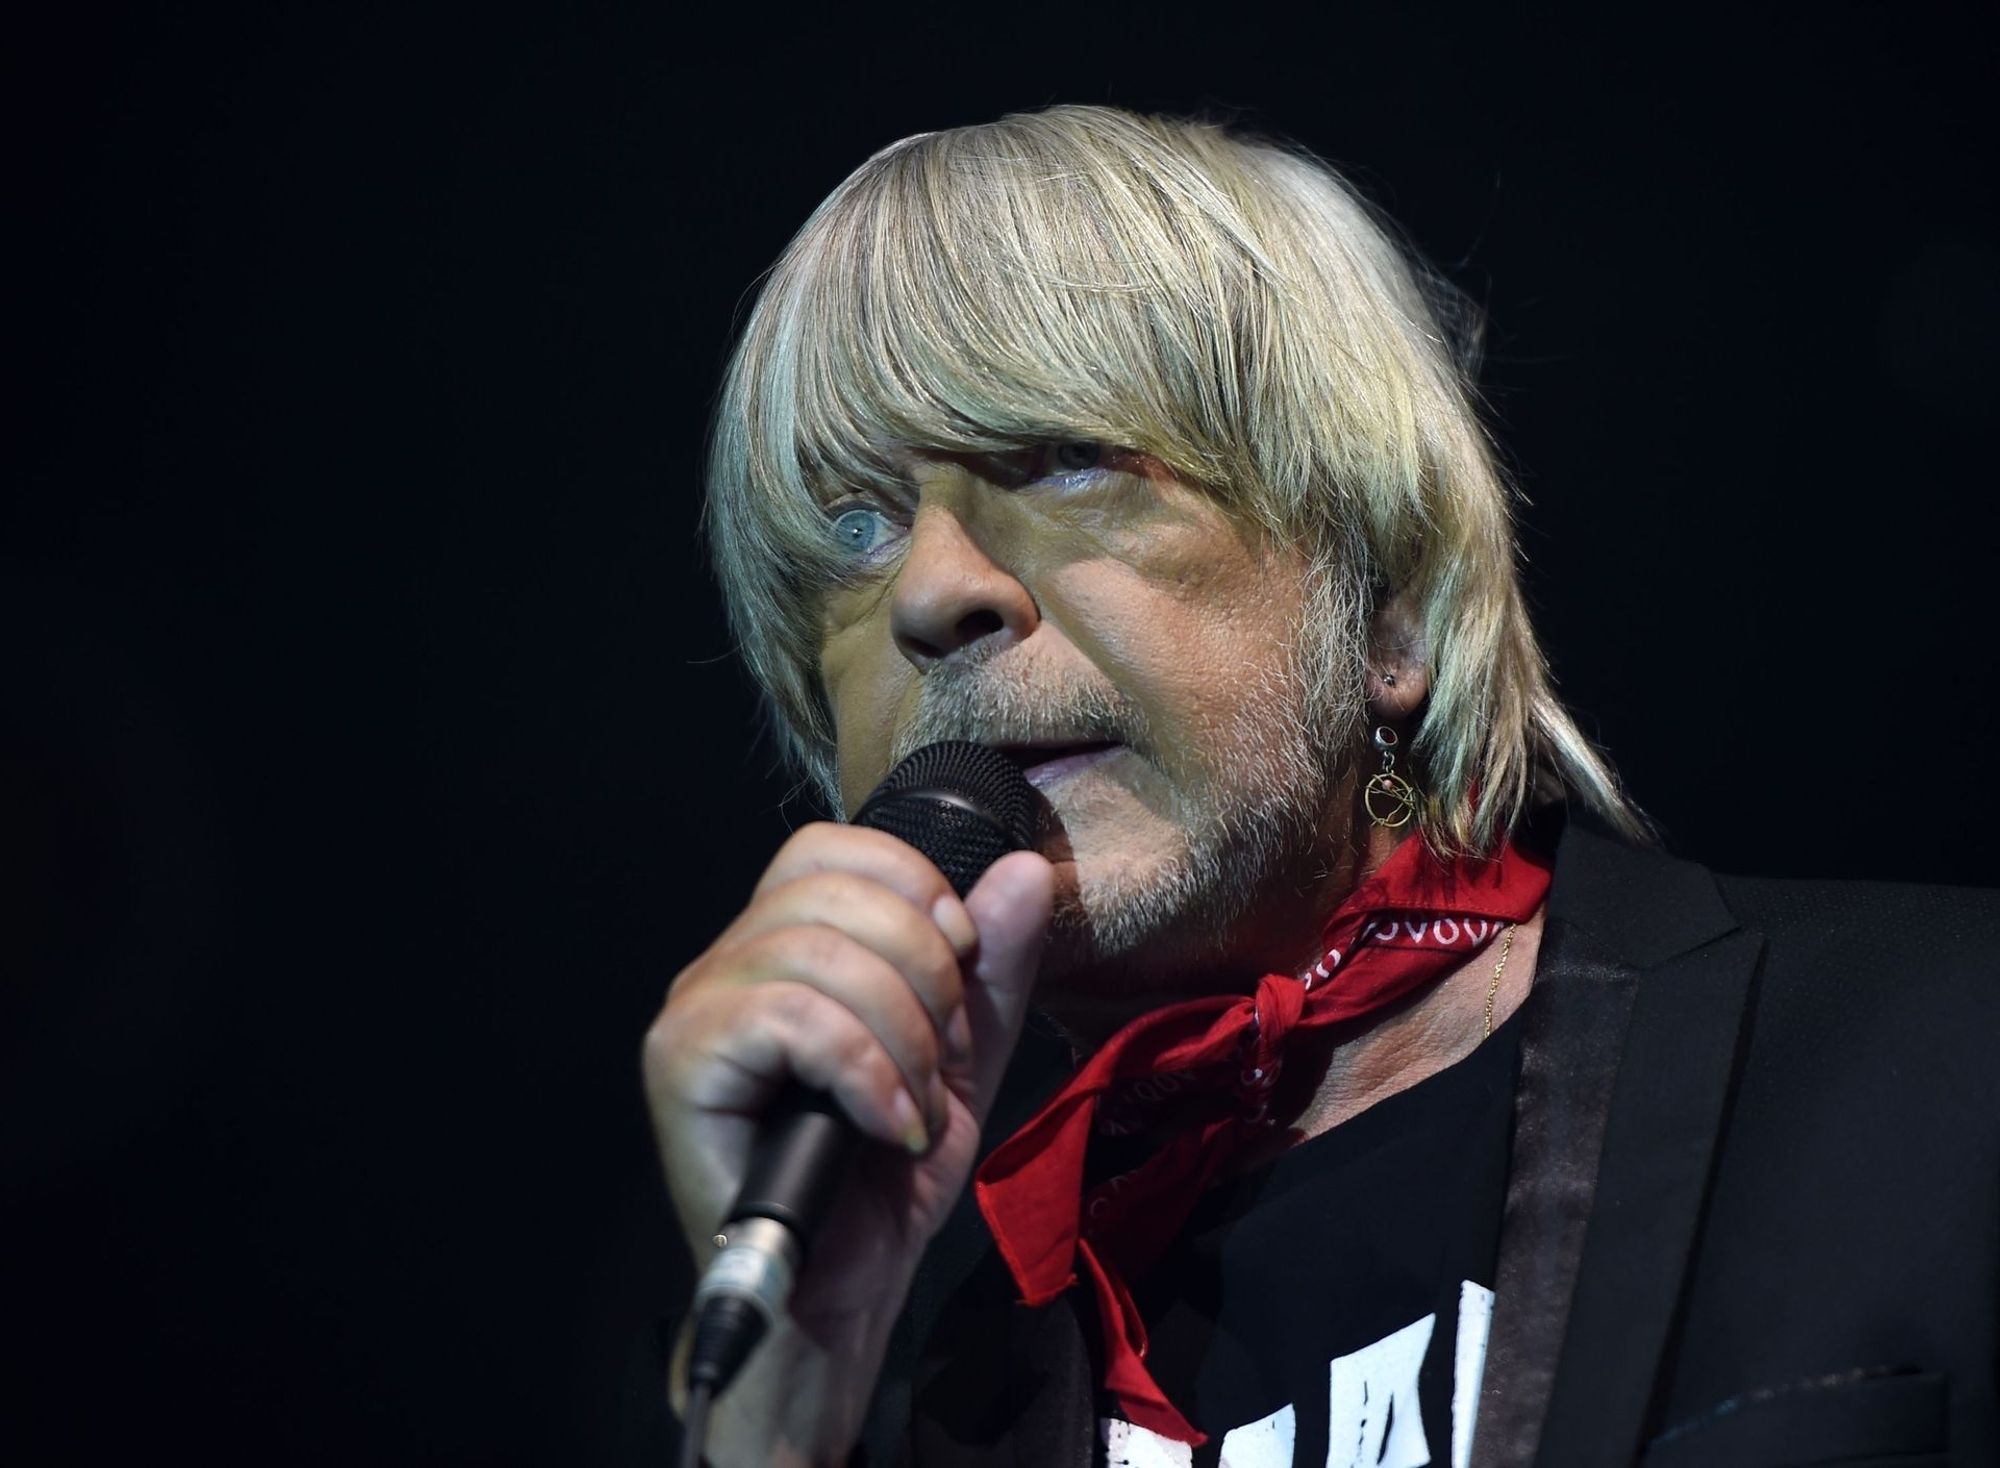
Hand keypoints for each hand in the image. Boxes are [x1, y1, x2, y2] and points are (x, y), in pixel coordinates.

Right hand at [644, 821, 1054, 1331]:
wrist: (837, 1292)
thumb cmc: (881, 1180)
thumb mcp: (964, 1058)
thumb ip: (994, 967)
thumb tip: (1025, 870)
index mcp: (782, 945)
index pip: (833, 848)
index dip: (913, 886)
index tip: (962, 961)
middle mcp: (728, 962)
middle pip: (838, 892)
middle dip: (926, 975)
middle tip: (941, 1062)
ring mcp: (698, 1007)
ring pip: (820, 954)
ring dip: (902, 1036)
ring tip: (911, 1108)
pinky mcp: (681, 1060)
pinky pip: (791, 1018)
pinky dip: (864, 1071)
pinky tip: (884, 1125)